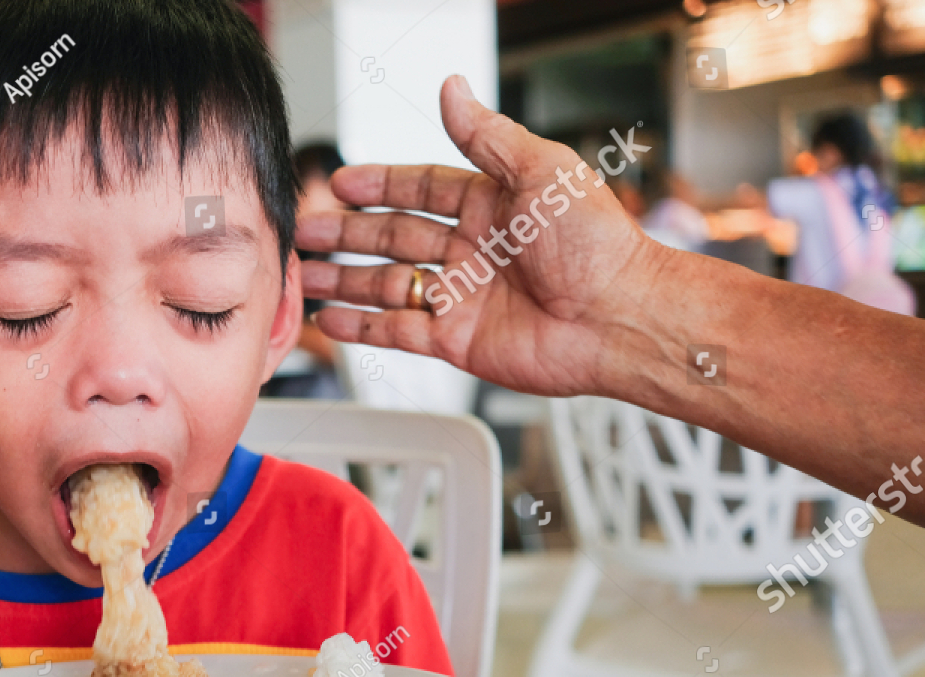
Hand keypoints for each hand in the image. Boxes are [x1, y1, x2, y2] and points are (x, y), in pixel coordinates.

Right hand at [296, 75, 668, 397]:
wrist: (618, 317)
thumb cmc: (596, 244)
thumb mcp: (539, 170)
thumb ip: (486, 135)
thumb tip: (452, 88)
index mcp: (492, 204)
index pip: (421, 188)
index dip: (379, 185)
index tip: (341, 185)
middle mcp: (474, 250)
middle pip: (395, 236)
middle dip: (348, 234)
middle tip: (307, 231)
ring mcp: (463, 297)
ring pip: (389, 285)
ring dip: (347, 281)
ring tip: (307, 277)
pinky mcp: (458, 341)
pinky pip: (399, 332)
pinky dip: (363, 329)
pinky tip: (332, 321)